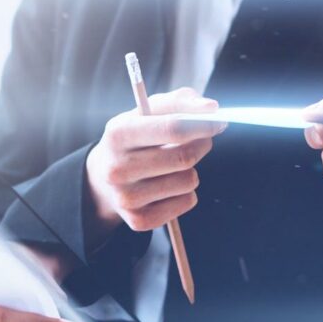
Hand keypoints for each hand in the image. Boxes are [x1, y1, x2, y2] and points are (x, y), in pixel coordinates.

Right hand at [85, 87, 225, 239]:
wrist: (102, 175)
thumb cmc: (135, 136)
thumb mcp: (147, 111)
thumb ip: (180, 101)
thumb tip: (211, 108)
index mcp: (118, 135)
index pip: (172, 128)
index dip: (202, 124)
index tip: (219, 121)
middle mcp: (117, 168)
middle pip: (184, 157)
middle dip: (203, 145)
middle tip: (204, 139)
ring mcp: (126, 198)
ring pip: (188, 181)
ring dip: (192, 170)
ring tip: (176, 165)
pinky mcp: (138, 220)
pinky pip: (186, 202)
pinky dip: (187, 193)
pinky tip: (169, 186)